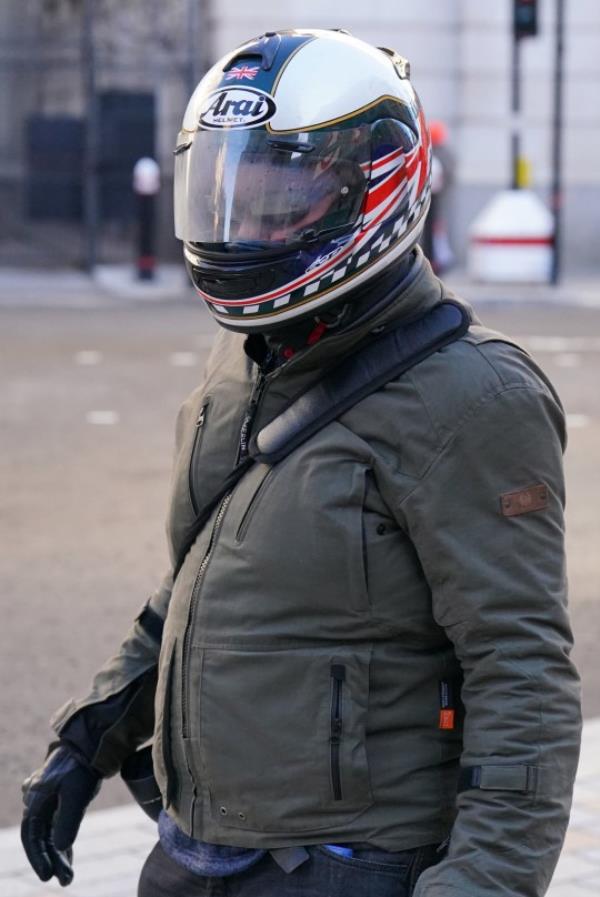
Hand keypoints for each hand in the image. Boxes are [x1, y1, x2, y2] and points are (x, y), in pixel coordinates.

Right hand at [21, 743, 100, 885]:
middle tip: (65, 880)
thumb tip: (60, 848)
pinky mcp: (59, 798)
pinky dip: (61, 840)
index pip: (32, 835)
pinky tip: (68, 858)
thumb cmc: (82, 767)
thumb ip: (67, 822)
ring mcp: (47, 799)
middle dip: (51, 859)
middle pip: (40, 836)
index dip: (38, 858)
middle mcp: (37, 800)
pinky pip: (56, 824)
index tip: (48, 876)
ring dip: (57, 853)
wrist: (91, 744)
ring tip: (68, 875)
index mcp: (35, 798)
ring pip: (48, 832)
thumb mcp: (76, 795)